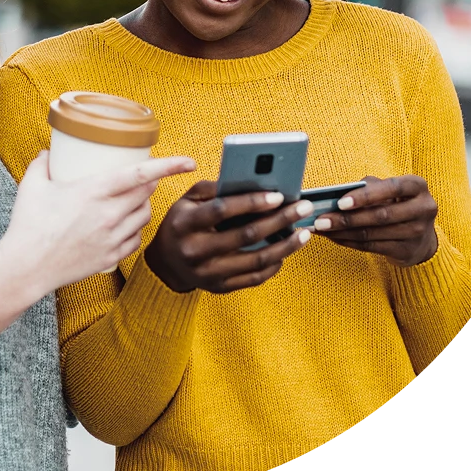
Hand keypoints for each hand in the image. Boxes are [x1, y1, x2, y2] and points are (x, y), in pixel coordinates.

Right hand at [1, 150, 196, 293]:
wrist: (26, 268)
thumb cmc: (28, 225)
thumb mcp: (32, 186)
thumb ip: (42, 164)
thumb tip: (47, 153)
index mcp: (94, 191)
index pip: (140, 173)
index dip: (168, 165)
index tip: (188, 161)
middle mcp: (109, 214)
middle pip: (146, 193)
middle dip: (151, 181)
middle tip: (146, 174)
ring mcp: (112, 237)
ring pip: (144, 216)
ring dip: (144, 204)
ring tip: (135, 199)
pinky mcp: (111, 257)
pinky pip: (135, 239)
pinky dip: (135, 229)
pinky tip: (126, 225)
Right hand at [144, 180, 314, 293]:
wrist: (166, 263)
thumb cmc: (181, 223)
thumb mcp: (187, 200)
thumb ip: (213, 188)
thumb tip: (249, 182)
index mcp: (186, 224)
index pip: (222, 210)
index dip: (251, 202)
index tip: (278, 195)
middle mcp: (196, 250)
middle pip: (246, 235)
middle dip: (279, 219)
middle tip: (303, 207)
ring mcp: (209, 273)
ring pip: (256, 260)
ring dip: (285, 246)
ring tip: (305, 232)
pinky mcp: (220, 287)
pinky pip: (255, 277)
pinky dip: (275, 264)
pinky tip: (287, 250)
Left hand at [311, 175, 437, 266]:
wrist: (422, 236)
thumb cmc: (396, 202)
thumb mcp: (388, 189)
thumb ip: (368, 187)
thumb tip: (335, 195)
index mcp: (418, 186)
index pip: (392, 188)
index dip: (365, 195)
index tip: (340, 202)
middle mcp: (423, 209)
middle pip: (380, 216)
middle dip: (346, 219)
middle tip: (320, 220)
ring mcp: (418, 233)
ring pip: (372, 234)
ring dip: (342, 232)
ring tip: (320, 228)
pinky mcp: (407, 251)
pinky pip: (371, 247)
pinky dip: (349, 242)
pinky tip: (333, 237)